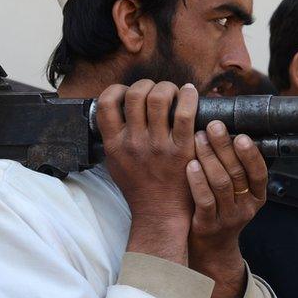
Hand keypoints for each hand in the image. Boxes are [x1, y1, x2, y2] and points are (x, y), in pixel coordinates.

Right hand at [96, 80, 197, 263]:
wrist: (160, 213)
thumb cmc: (140, 188)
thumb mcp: (116, 164)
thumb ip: (115, 139)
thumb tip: (117, 112)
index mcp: (115, 144)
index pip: (106, 103)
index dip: (118, 89)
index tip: (129, 92)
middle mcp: (134, 142)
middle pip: (135, 94)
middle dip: (147, 84)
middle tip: (157, 90)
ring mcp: (158, 146)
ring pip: (159, 98)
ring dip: (168, 87)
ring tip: (174, 92)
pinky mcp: (181, 150)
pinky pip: (185, 114)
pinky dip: (189, 97)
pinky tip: (191, 93)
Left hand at [186, 121, 268, 297]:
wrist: (210, 249)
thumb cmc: (221, 211)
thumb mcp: (237, 193)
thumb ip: (235, 169)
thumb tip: (226, 132)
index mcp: (257, 196)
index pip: (259, 172)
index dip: (251, 154)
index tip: (241, 134)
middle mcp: (246, 207)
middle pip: (237, 173)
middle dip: (225, 147)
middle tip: (213, 126)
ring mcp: (228, 218)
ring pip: (221, 184)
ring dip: (210, 158)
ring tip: (199, 138)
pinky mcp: (208, 225)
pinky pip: (205, 200)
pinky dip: (198, 181)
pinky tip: (190, 164)